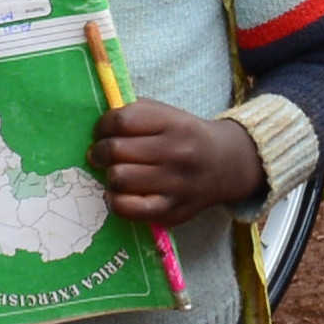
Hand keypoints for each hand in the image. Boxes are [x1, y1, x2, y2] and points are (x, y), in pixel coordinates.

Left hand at [91, 98, 267, 228]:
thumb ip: (136, 113)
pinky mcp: (171, 210)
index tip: (101, 132)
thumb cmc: (186, 137)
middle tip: (100, 154)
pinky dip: (115, 201)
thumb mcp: (169, 114)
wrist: (225, 165)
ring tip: (114, 172)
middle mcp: (176, 152)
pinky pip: (129, 209)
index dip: (102, 126)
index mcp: (173, 123)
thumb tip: (98, 128)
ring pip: (119, 178)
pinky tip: (118, 194)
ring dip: (109, 175)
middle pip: (116, 150)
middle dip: (99, 151)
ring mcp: (174, 183)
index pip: (122, 120)